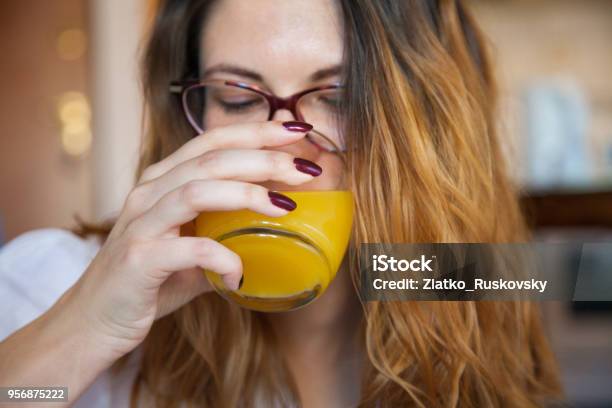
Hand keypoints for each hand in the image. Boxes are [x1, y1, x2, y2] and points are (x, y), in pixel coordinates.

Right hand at [63, 120, 319, 359]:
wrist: (95, 320)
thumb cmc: (150, 280)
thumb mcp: (191, 245)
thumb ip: (223, 229)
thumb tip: (277, 220)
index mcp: (162, 181)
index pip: (213, 142)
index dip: (256, 132)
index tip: (297, 131)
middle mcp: (149, 193)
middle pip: (212, 160)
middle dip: (264, 159)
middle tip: (306, 170)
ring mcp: (141, 224)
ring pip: (197, 190)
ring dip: (247, 194)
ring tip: (286, 207)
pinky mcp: (138, 259)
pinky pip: (189, 249)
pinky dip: (223, 259)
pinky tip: (242, 275)